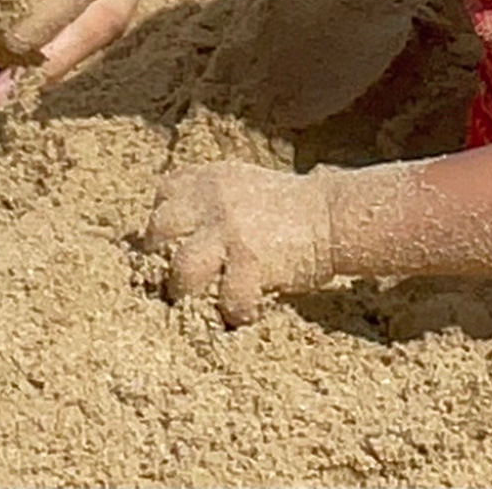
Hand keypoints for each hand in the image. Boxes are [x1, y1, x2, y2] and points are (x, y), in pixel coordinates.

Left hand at [143, 161, 337, 322]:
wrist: (332, 216)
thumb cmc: (290, 208)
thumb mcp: (243, 186)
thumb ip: (210, 201)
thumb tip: (176, 232)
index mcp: (210, 180)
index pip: (164, 195)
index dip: (165, 223)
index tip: (172, 242)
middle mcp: (213, 201)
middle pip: (158, 232)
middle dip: (161, 259)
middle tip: (178, 278)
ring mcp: (230, 232)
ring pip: (182, 271)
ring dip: (189, 293)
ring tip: (203, 303)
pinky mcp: (250, 262)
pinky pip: (227, 299)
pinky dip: (235, 311)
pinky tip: (246, 310)